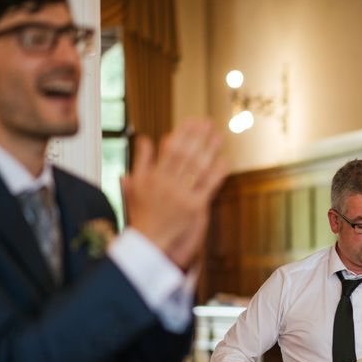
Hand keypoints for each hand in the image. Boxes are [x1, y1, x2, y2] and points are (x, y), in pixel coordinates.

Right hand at [121, 119, 226, 269]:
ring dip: (210, 150)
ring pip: (198, 168)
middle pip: (186, 155)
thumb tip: (145, 137)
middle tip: (209, 122)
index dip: (182, 134)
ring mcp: (181, 196)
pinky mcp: (194, 208)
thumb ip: (141, 160)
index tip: (192, 120)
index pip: (170, 149)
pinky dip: (217, 173)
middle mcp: (167, 184)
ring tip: (219, 135)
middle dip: (198, 137)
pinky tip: (225, 160)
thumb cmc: (142, 212)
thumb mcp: (135, 185)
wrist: (149, 240)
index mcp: (153, 176)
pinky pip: (208, 187)